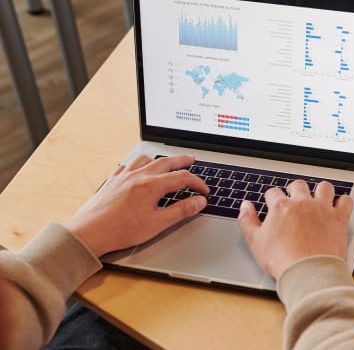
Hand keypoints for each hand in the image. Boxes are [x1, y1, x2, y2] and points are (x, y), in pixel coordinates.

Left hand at [65, 155, 208, 256]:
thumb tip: (199, 202)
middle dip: (182, 161)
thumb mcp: (157, 224)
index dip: (197, 183)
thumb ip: (181, 211)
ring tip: (166, 163)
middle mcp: (138, 176)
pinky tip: (137, 170)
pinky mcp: (111, 181)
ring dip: (159, 159)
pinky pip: (126, 165)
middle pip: (166, 162)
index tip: (204, 191)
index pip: (183, 178)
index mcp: (152, 185)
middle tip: (192, 160)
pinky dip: (137, 164)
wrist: (89, 233)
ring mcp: (123, 176)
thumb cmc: (121, 230)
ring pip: (145, 159)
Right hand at [237, 180, 353, 278]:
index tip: (274, 204)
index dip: (272, 198)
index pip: (273, 192)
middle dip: (295, 190)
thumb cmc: (283, 260)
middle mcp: (302, 203)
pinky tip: (338, 207)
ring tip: (318, 199)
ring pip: (324, 187)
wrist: (308, 272)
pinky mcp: (339, 218)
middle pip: (298, 185)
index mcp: (281, 207)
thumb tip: (245, 206)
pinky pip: (345, 200)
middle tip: (295, 201)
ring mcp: (322, 209)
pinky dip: (343, 202)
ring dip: (320, 191)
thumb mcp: (255, 242)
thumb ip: (247, 221)